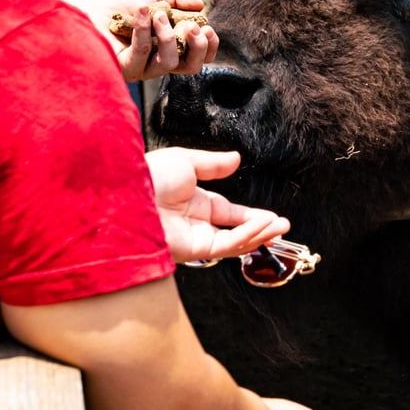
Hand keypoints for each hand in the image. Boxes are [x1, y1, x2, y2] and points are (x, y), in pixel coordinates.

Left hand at [59, 0, 218, 81]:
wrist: (83, 9)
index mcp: (169, 47)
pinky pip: (142, 53)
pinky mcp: (124, 68)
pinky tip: (139, 11)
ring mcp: (142, 68)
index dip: (209, 46)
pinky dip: (144, 29)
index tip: (207, 27)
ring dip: (168, 35)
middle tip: (192, 26)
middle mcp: (158, 61)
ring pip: (169, 63)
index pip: (198, 57)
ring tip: (158, 13)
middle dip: (198, 47)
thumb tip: (200, 4)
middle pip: (191, 68)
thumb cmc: (116, 4)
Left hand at [146, 147, 289, 263]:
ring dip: (260, 234)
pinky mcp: (193, 250)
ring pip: (234, 241)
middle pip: (234, 230)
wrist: (126, 196)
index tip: (271, 216)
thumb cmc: (148, 175)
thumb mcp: (185, 160)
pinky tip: (263, 225)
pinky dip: (247, 236)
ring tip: (281, 227)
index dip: (250, 215)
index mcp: (192, 202)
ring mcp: (193, 238)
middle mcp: (194, 223)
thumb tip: (236, 159)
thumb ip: (213, 164)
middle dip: (260, 229)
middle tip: (283, 227)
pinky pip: (227, 245)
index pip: (227, 212)